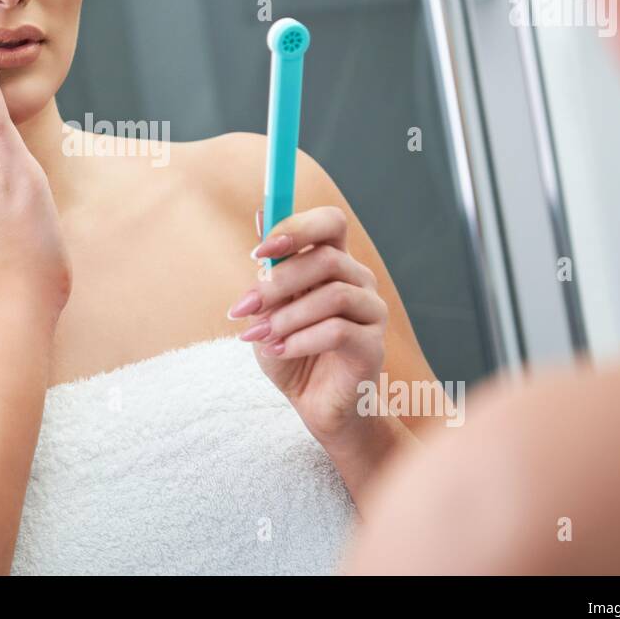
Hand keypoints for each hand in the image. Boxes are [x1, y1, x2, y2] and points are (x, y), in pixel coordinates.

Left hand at [228, 206, 387, 446]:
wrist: (313, 402)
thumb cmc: (290, 350)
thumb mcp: (268, 309)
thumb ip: (269, 269)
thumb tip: (260, 215)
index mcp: (334, 262)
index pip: (330, 222)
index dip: (297, 227)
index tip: (259, 251)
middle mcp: (358, 280)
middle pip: (326, 258)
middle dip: (278, 282)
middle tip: (246, 306)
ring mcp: (371, 311)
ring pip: (333, 295)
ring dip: (287, 316)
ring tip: (261, 336)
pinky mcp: (373, 345)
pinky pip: (338, 331)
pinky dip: (300, 340)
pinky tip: (279, 351)